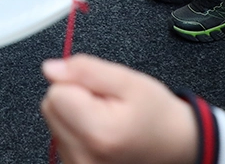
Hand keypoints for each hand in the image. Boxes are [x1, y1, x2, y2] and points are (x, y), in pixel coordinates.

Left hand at [41, 55, 197, 163]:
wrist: (174, 145)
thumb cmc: (156, 114)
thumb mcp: (128, 80)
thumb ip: (86, 70)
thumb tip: (50, 68)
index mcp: (98, 132)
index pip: (56, 91)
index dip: (78, 83)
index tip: (102, 92)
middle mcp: (84, 157)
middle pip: (50, 107)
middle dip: (73, 98)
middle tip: (105, 104)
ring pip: (54, 122)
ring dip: (74, 114)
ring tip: (105, 118)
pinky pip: (61, 137)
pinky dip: (76, 130)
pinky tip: (99, 132)